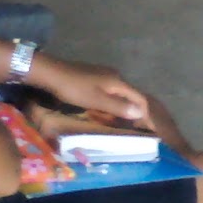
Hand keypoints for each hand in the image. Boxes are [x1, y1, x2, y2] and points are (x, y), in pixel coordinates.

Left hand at [32, 55, 148, 125]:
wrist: (52, 73)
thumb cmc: (74, 88)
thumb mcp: (96, 100)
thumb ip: (118, 106)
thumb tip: (140, 112)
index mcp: (117, 81)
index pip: (139, 97)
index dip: (146, 113)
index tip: (150, 128)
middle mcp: (114, 76)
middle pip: (132, 95)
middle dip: (137, 111)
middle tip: (140, 128)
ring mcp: (104, 75)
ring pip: (121, 93)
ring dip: (126, 108)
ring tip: (127, 123)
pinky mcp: (95, 77)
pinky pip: (111, 92)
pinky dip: (115, 103)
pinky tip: (110, 112)